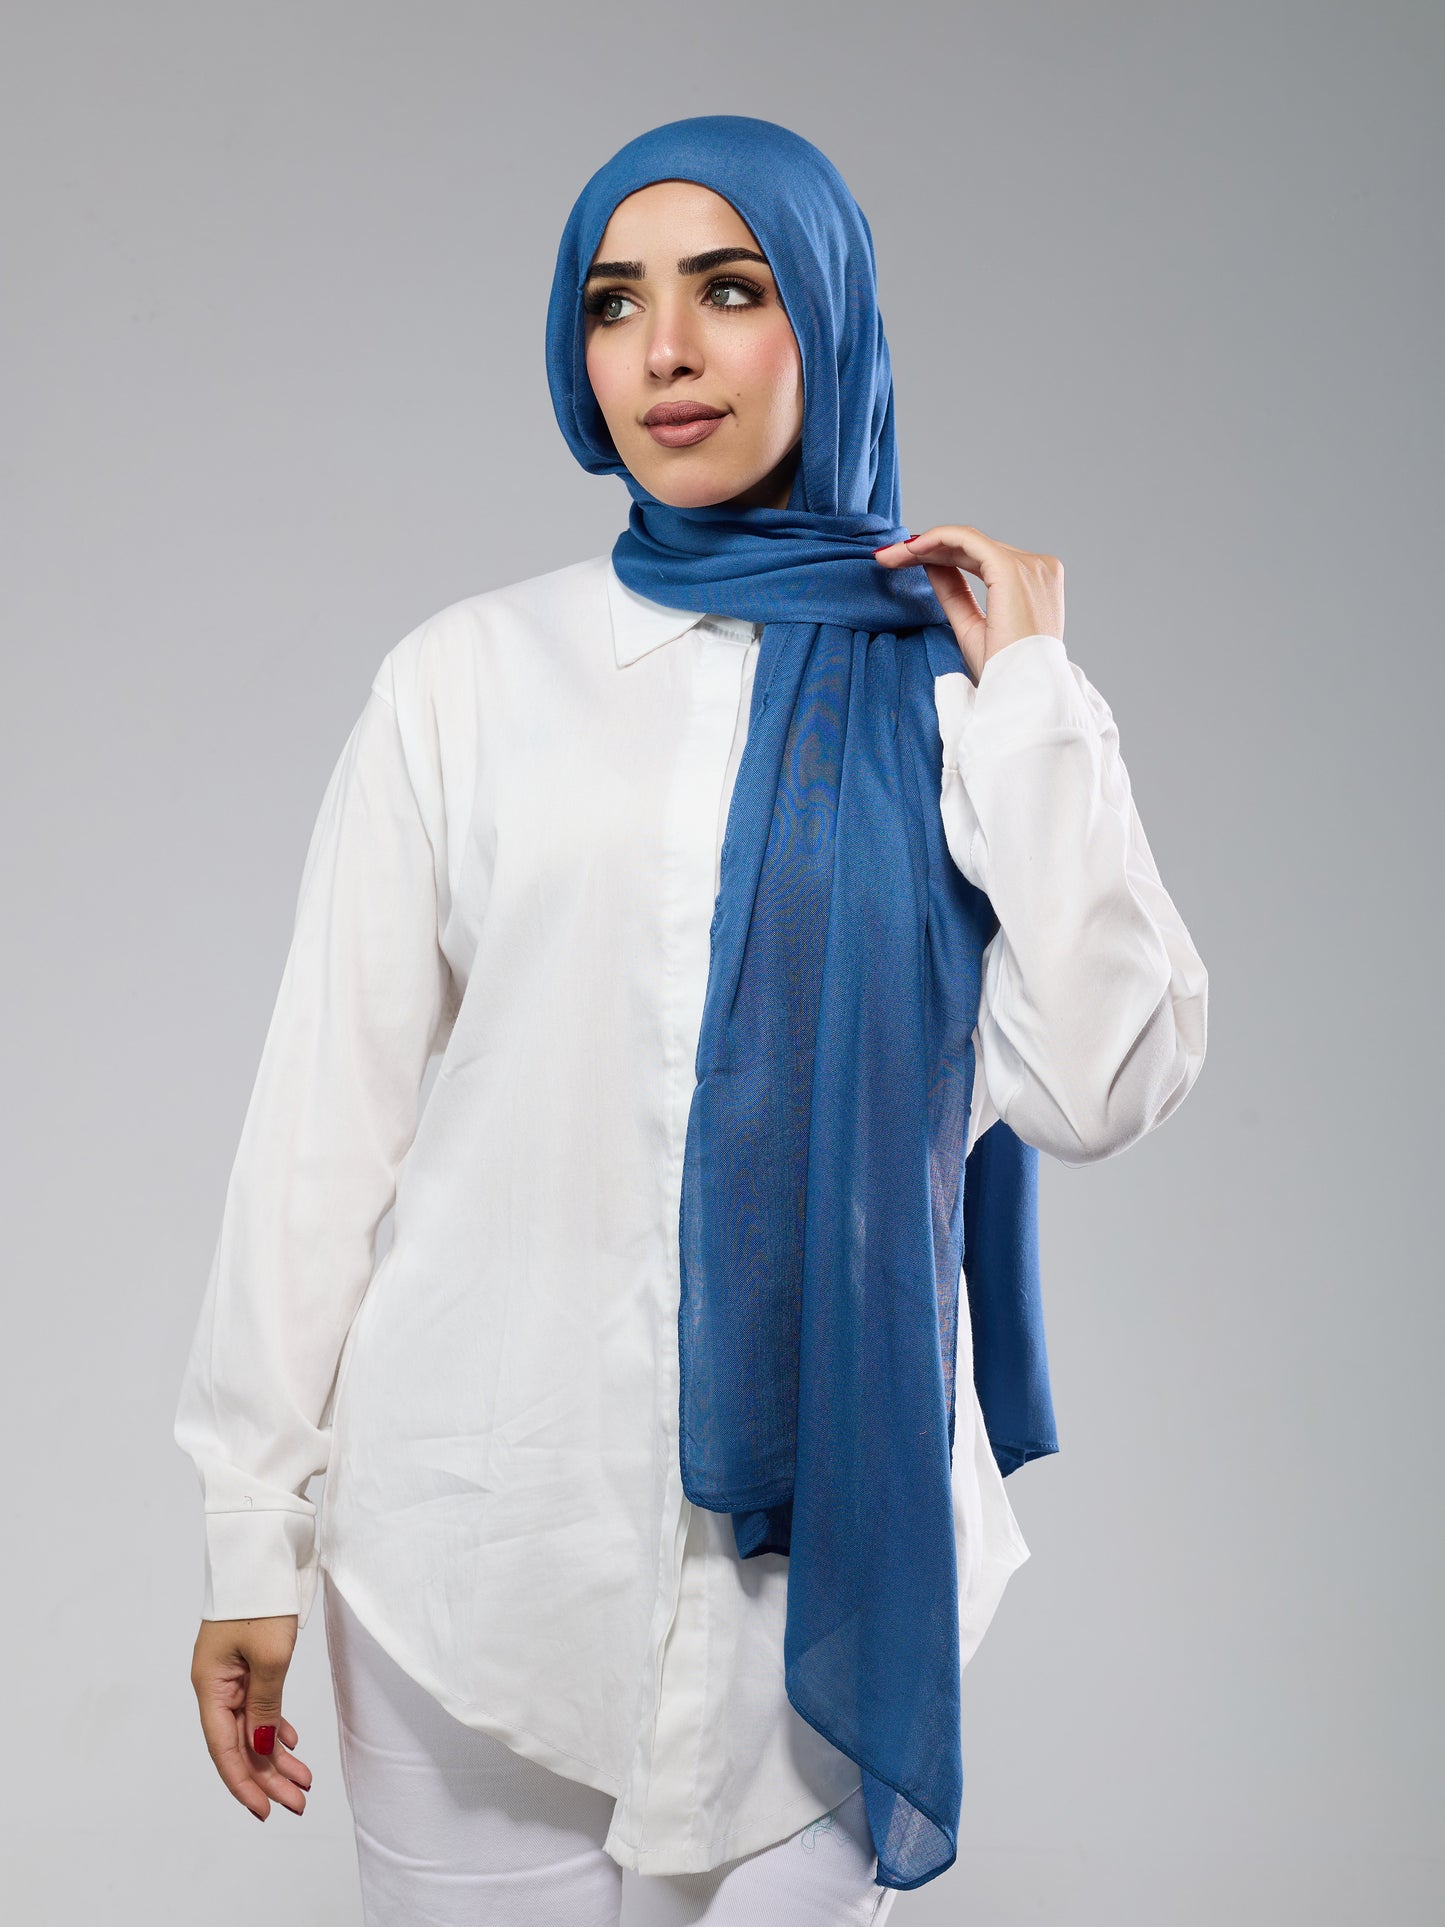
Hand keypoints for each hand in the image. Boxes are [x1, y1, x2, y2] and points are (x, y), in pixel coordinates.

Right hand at [189, 1615, 311, 1821]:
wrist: (263, 1546)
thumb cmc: (262, 1596)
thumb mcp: (270, 1655)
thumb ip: (266, 1707)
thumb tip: (264, 1750)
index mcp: (210, 1685)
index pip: (224, 1748)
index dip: (244, 1782)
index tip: (265, 1810)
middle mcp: (215, 1683)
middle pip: (239, 1742)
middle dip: (267, 1776)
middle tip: (298, 1803)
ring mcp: (231, 1672)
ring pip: (252, 1726)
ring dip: (275, 1755)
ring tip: (304, 1782)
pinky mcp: (248, 1659)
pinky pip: (259, 1704)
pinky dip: (275, 1725)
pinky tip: (292, 1743)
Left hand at [874, 523, 1064, 684]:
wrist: (1017, 697)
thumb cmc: (1002, 674)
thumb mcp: (970, 627)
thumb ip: (955, 592)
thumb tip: (931, 564)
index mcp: (1036, 584)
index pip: (982, 558)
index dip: (941, 556)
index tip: (903, 564)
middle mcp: (1038, 569)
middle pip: (973, 547)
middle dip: (926, 550)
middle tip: (886, 558)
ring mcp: (1029, 566)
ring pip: (967, 541)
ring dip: (923, 545)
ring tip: (889, 557)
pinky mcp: (1011, 570)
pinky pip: (967, 540)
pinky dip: (936, 539)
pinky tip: (908, 551)